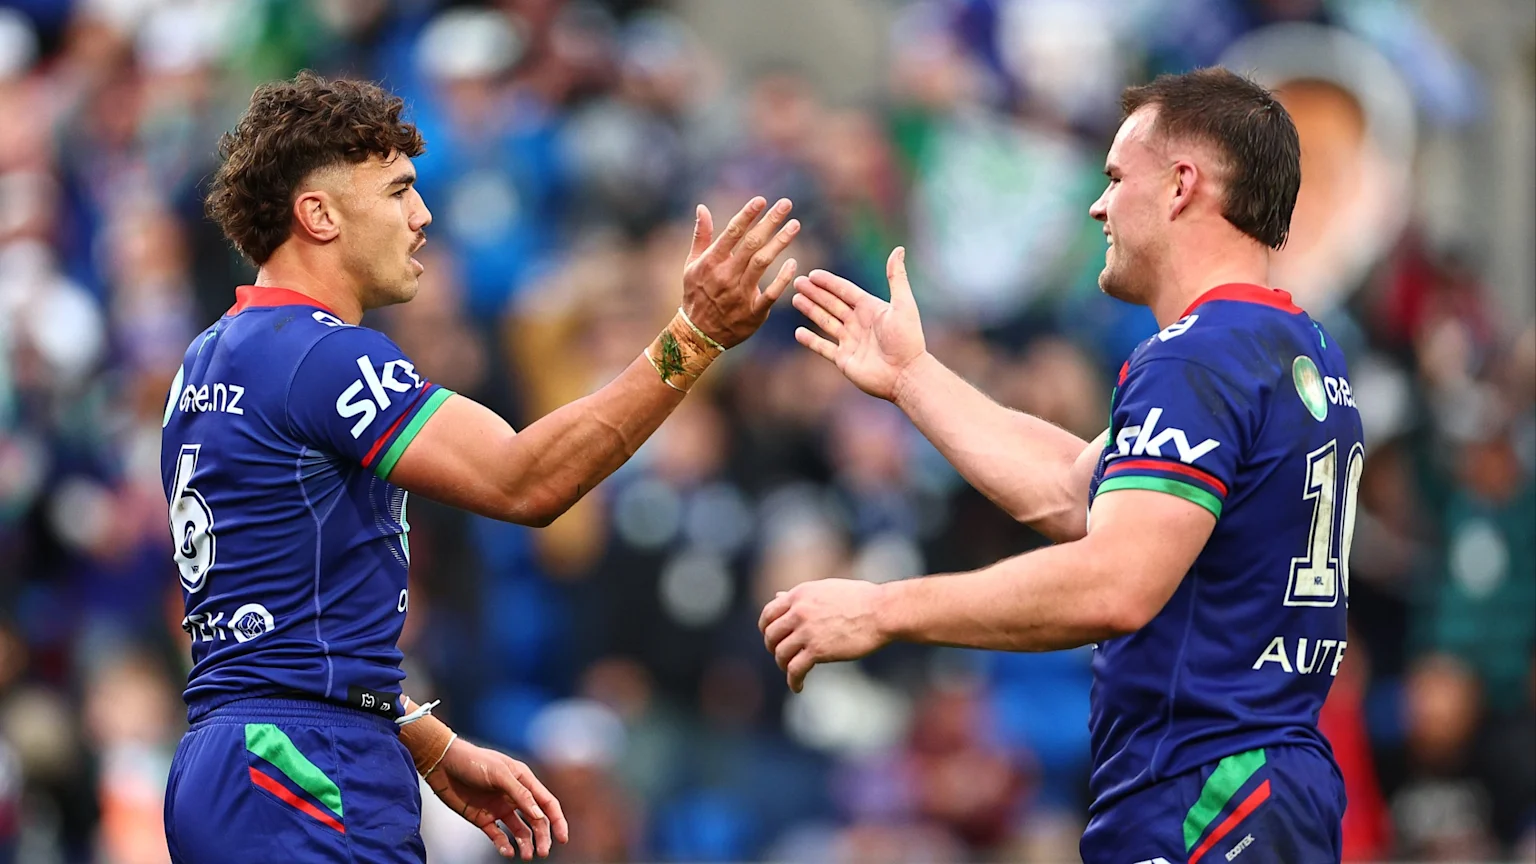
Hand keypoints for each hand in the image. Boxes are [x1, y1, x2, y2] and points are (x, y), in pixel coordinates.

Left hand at [425, 738, 568, 859]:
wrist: (442, 764)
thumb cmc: (473, 761)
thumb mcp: (499, 773)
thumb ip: (520, 794)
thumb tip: (539, 815)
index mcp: (523, 781)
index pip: (547, 803)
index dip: (558, 820)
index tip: (563, 838)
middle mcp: (514, 796)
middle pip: (536, 820)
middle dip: (542, 837)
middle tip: (543, 853)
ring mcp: (499, 808)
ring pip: (520, 831)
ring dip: (525, 844)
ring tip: (526, 856)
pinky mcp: (483, 819)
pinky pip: (498, 835)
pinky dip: (504, 845)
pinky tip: (507, 851)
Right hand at [681, 197, 799, 347]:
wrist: (698, 334)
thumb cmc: (696, 294)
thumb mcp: (692, 264)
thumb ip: (701, 236)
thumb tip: (702, 207)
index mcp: (711, 262)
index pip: (732, 233)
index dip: (747, 215)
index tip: (762, 200)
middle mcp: (726, 275)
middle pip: (752, 243)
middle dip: (770, 221)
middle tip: (786, 203)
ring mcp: (740, 294)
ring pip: (763, 263)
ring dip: (780, 242)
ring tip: (795, 225)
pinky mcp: (753, 312)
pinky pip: (772, 293)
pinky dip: (783, 278)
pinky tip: (793, 263)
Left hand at [758, 579, 888, 692]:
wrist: (882, 611)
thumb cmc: (861, 599)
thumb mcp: (826, 589)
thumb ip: (801, 595)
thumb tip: (780, 595)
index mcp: (800, 594)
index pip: (769, 613)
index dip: (766, 628)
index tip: (771, 638)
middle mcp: (799, 611)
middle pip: (771, 635)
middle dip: (773, 648)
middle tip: (782, 656)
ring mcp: (807, 631)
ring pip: (780, 654)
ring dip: (784, 665)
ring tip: (792, 671)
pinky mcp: (818, 650)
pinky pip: (795, 670)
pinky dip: (793, 681)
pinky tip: (798, 687)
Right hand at [792, 246, 926, 401]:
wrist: (905, 374)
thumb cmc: (907, 339)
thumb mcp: (903, 304)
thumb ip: (897, 277)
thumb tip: (899, 249)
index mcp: (870, 309)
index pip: (845, 291)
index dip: (829, 282)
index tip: (812, 274)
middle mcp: (858, 323)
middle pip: (832, 304)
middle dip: (814, 293)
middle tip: (797, 282)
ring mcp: (850, 342)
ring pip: (825, 322)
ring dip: (810, 310)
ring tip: (795, 299)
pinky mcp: (844, 360)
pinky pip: (823, 347)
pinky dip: (811, 340)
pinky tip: (799, 332)